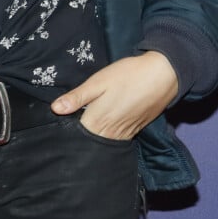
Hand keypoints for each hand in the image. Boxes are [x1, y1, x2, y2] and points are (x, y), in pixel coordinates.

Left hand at [51, 51, 178, 140]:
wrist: (162, 75)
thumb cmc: (127, 75)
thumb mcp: (98, 82)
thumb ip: (77, 98)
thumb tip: (55, 109)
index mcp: (98, 121)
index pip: (77, 135)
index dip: (67, 132)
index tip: (59, 128)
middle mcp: (111, 132)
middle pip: (90, 142)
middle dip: (80, 138)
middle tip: (69, 130)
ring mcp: (125, 133)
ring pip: (104, 143)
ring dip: (95, 139)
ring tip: (85, 132)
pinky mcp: (136, 130)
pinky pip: (118, 140)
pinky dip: (109, 137)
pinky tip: (106, 128)